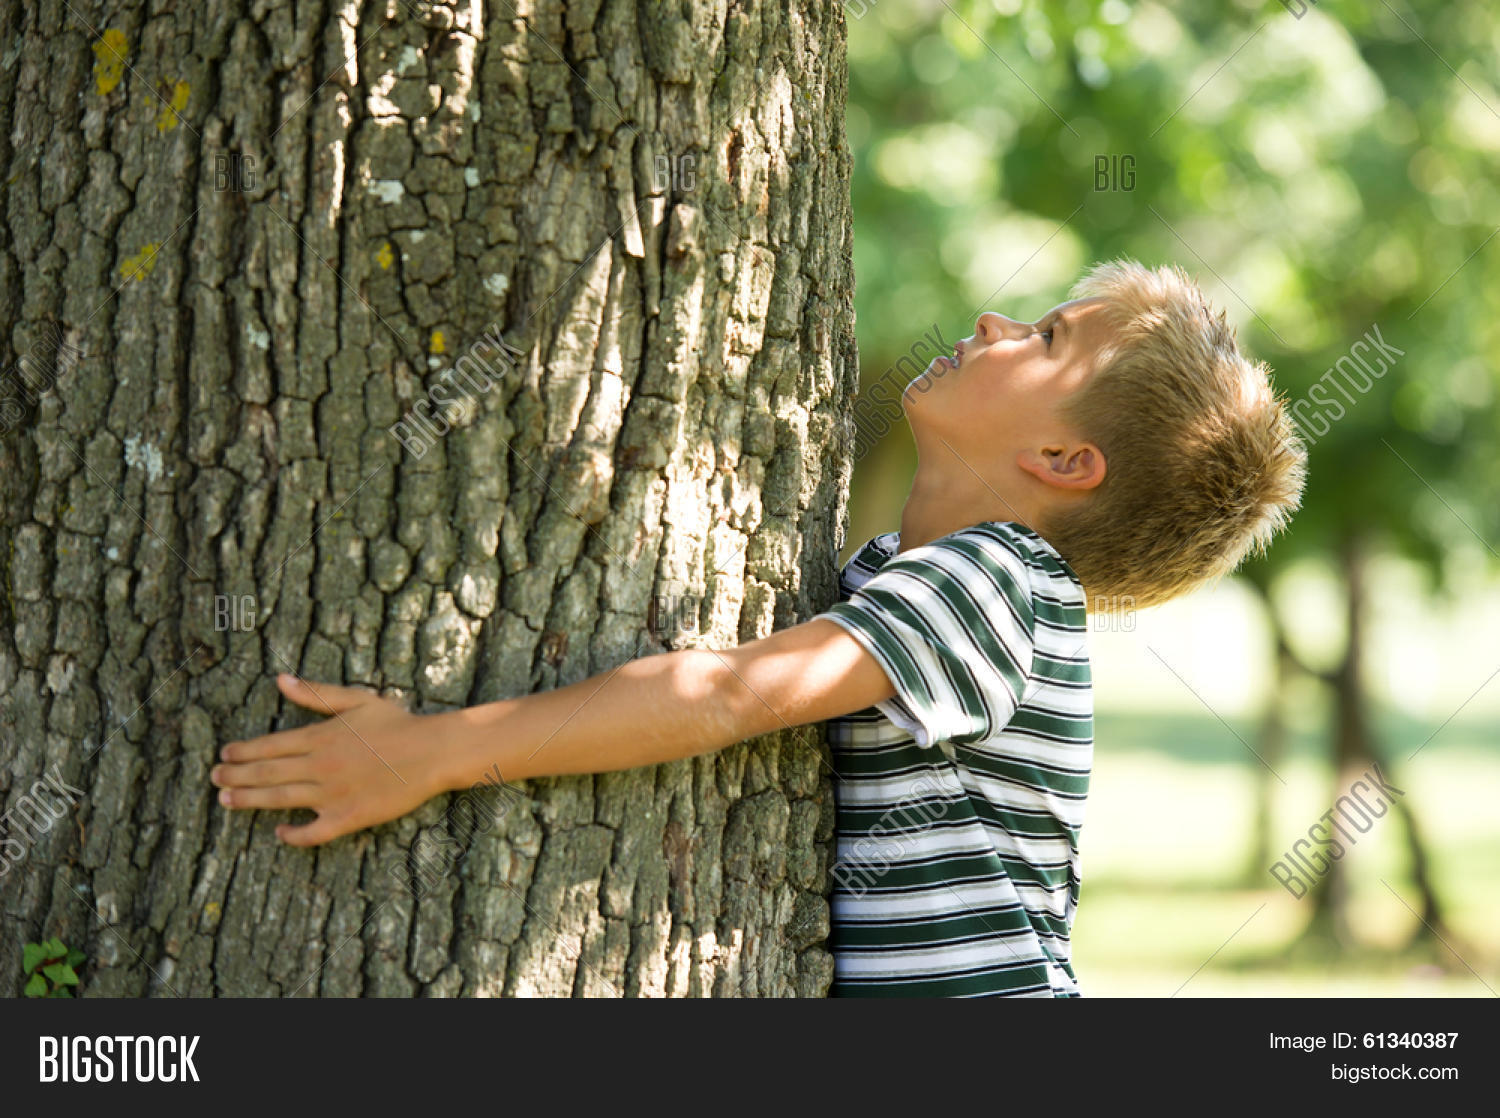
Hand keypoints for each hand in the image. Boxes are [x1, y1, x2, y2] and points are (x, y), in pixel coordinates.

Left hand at [211, 673, 450, 846]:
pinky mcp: (349, 817)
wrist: (432, 752)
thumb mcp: (357, 699)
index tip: (224, 754)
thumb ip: (316, 693)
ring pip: (281, 799)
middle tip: (214, 778)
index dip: (243, 751)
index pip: (270, 746)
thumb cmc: (398, 722)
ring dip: (250, 800)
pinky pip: (314, 832)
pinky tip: (280, 833)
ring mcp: (332, 794)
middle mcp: (320, 766)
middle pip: (268, 773)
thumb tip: (280, 680)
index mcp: (320, 737)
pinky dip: (294, 835)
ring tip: (226, 800)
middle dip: (236, 775)